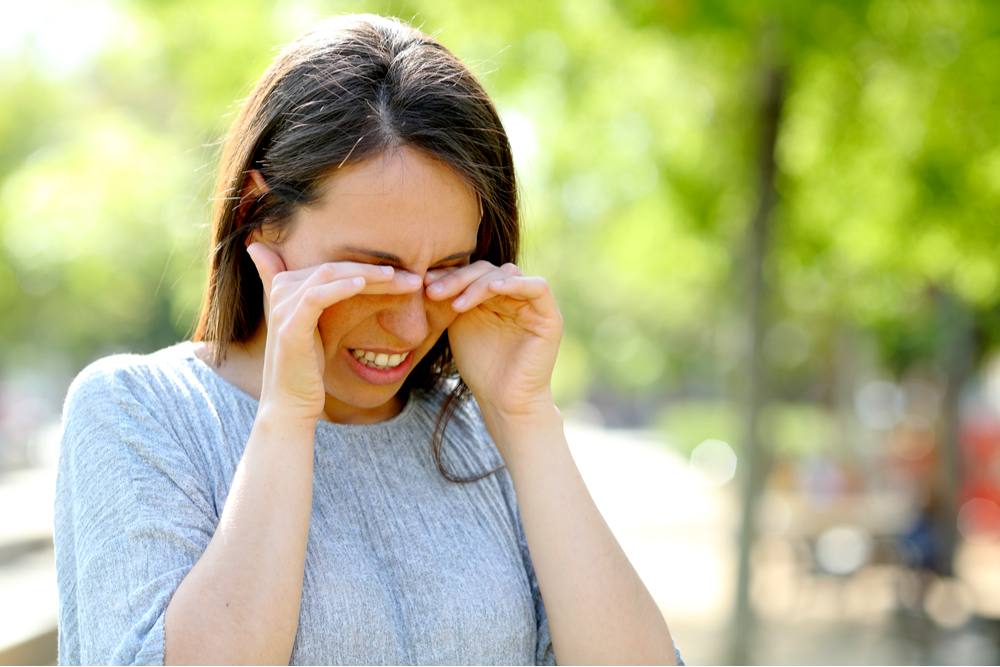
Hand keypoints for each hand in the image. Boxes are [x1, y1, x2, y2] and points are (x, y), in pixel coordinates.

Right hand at [246, 242, 422, 421]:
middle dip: (375, 270)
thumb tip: (345, 289)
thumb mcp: (317, 327)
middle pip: (335, 267)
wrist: (291, 402)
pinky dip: (341, 287)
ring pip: (329, 275)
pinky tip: (363, 285)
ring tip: (398, 278)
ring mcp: (283, 307)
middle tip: (412, 277)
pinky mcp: (290, 326)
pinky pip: (317, 297)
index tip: (405, 275)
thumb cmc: (310, 367)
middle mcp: (281, 290)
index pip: (335, 266)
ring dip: (368, 275)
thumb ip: (323, 299)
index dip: (369, 265)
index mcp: (287, 285)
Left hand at [425, 261, 562, 426]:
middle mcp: (515, 295)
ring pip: (508, 274)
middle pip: (487, 270)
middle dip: (459, 279)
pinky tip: (492, 290)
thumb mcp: (459, 325)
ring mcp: (534, 305)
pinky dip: (515, 284)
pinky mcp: (550, 317)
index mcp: (495, 296)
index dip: (450, 275)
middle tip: (433, 291)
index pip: (473, 272)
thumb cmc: (481, 367)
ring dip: (478, 284)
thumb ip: (453, 298)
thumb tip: (428, 274)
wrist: (503, 401)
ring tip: (455, 303)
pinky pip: (538, 287)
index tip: (424, 283)